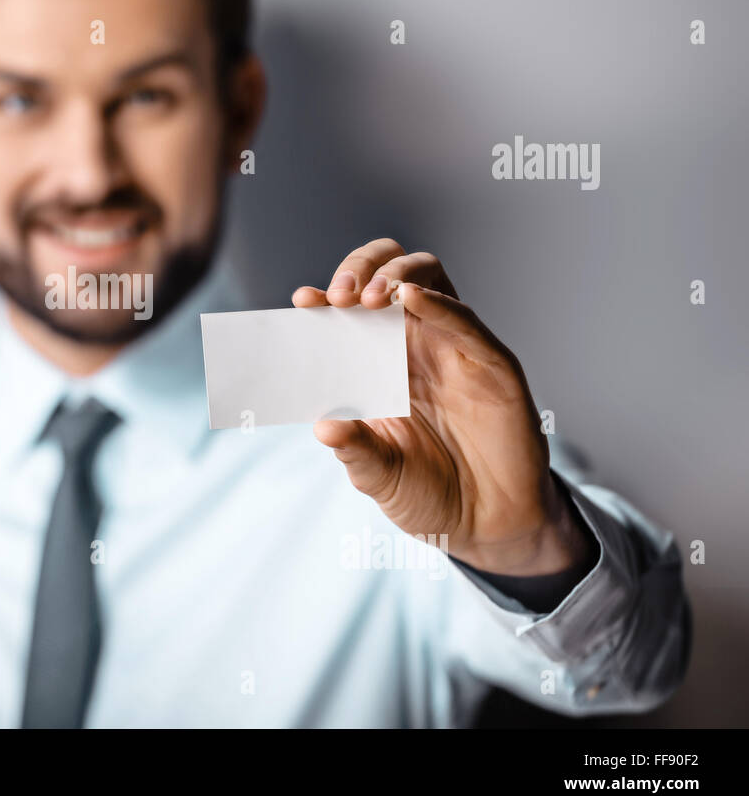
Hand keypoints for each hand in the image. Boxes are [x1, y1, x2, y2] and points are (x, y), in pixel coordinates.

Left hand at [292, 238, 590, 576]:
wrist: (486, 525)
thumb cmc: (430, 493)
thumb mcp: (378, 474)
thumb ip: (354, 448)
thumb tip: (322, 426)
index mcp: (382, 363)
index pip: (352, 313)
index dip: (327, 301)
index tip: (303, 302)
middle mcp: (417, 346)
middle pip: (390, 277)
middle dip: (361, 270)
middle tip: (338, 296)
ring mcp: (455, 350)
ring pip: (428, 282)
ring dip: (395, 277)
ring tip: (367, 297)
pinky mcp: (493, 364)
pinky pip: (466, 322)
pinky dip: (438, 304)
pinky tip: (410, 298)